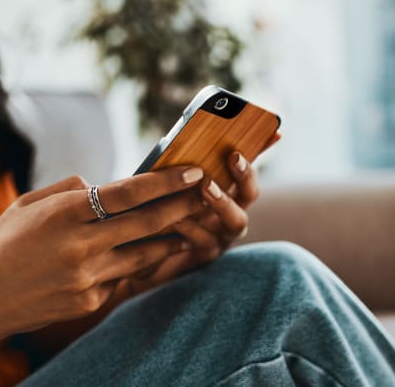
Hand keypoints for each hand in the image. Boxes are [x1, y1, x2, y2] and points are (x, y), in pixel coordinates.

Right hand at [0, 166, 205, 352]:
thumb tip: (104, 187)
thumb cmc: (1, 245)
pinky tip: (151, 253)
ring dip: (172, 237)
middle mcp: (81, 246)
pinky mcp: (90, 302)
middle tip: (207, 194)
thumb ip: (69, 191)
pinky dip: (139, 263)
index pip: (128, 193)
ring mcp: (88, 278)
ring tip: (191, 224)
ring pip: (146, 253)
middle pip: (148, 223)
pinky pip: (125, 278)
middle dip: (183, 206)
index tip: (193, 172)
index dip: (166, 181)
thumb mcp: (28, 204)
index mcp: (64, 214)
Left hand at [126, 131, 281, 289]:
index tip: (237, 149)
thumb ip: (191, 161)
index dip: (248, 160)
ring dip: (223, 202)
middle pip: (249, 195)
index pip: (247, 172)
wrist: (144, 248)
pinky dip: (193, 229)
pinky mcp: (206, 255)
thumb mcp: (176, 180)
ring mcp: (223, 235)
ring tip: (206, 187)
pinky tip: (178, 218)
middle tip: (231, 157)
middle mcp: (232, 213)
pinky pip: (206, 242)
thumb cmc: (164, 205)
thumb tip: (205, 139)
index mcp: (228, 192)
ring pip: (236, 221)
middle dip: (243, 176)